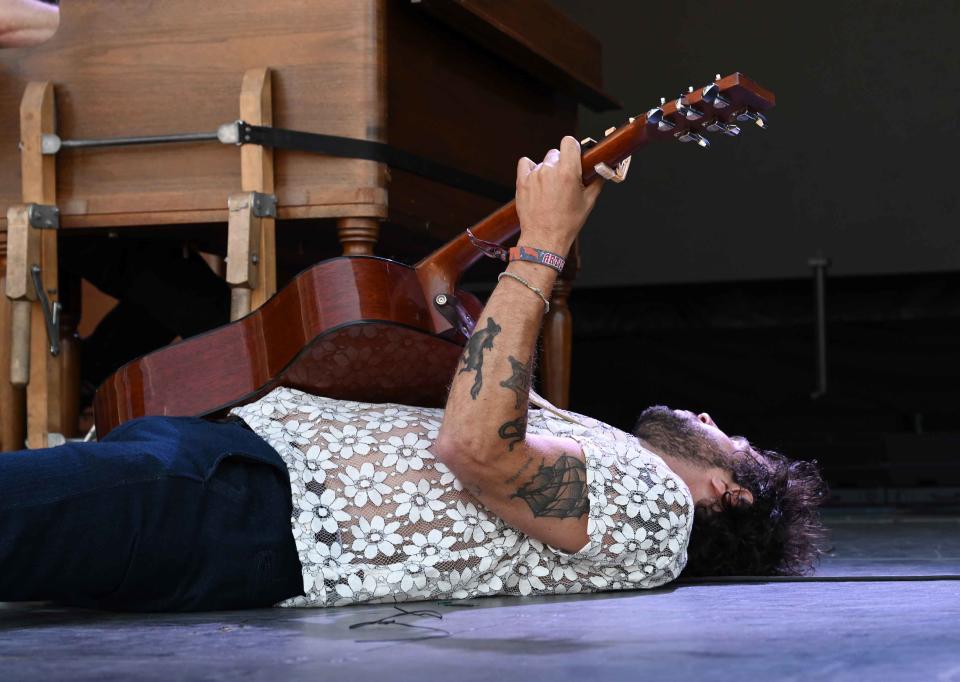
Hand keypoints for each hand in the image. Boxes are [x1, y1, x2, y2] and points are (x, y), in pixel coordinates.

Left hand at [514, 136, 603, 254]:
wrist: (544, 238)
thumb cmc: (567, 223)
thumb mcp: (588, 202)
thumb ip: (596, 182)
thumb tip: (602, 171)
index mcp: (568, 172)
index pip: (569, 142)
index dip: (573, 148)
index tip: (574, 156)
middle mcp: (550, 170)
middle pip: (556, 153)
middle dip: (561, 163)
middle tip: (564, 179)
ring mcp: (534, 176)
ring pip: (543, 162)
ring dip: (548, 170)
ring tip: (550, 188)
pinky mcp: (522, 182)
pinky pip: (525, 163)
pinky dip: (530, 168)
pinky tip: (536, 179)